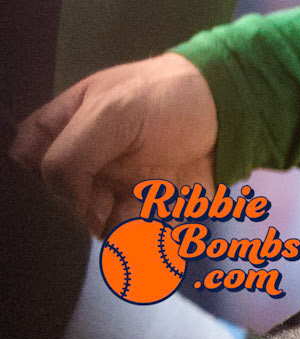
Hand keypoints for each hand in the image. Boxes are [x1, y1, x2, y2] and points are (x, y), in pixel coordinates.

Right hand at [10, 52, 217, 235]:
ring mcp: (115, 179)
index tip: (59, 179)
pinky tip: (153, 227)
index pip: (28, 149)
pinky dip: (137, 241)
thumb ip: (70, 155)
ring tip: (136, 211)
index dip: (36, 169)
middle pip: (60, 196)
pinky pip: (127, 236)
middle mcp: (89, 153)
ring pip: (92, 221)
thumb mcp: (111, 112)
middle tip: (105, 195)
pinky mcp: (145, 202)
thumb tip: (67, 201)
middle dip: (82, 203)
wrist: (232, 109)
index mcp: (71, 118)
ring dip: (112, 225)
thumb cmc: (168, 97)